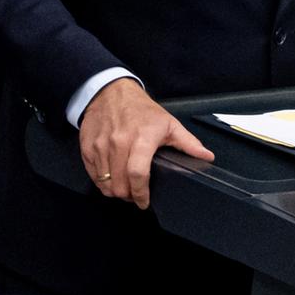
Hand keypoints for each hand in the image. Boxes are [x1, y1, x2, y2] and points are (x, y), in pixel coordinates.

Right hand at [78, 78, 213, 208]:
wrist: (110, 93)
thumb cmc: (140, 109)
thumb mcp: (169, 124)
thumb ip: (189, 143)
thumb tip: (206, 156)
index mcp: (142, 138)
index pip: (138, 173)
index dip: (141, 193)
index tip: (145, 202)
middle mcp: (119, 142)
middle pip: (120, 184)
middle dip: (129, 196)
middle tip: (136, 195)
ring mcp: (101, 146)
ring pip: (105, 184)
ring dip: (116, 191)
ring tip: (125, 188)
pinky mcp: (87, 148)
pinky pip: (94, 176)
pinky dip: (103, 183)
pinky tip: (113, 179)